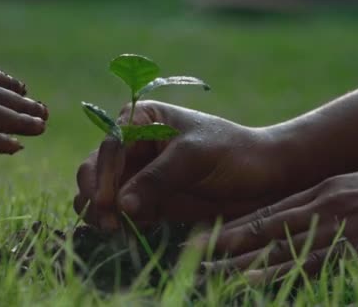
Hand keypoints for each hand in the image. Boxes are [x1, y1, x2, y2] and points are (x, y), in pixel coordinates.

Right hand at [74, 100, 290, 229]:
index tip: (106, 202)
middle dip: (96, 194)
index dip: (104, 173)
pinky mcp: (145, 201)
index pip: (111, 145)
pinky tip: (125, 236)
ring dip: (100, 212)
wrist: (262, 177)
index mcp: (141, 120)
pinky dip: (116, 225)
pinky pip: (120, 214)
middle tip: (107, 223)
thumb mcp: (194, 157)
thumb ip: (157, 178)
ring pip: (102, 193)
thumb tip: (120, 205)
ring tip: (113, 232)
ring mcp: (137, 175)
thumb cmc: (232, 153)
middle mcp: (133, 146)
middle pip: (95, 168)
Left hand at [195, 161, 357, 283]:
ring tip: (217, 274)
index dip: (233, 227)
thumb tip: (285, 224)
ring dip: (250, 264)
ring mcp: (341, 228)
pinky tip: (261, 282)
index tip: (204, 237)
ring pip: (286, 249)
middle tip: (197, 257)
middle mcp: (323, 208)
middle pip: (268, 230)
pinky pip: (317, 265)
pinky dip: (288, 275)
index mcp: (319, 193)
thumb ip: (317, 204)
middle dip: (230, 246)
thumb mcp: (350, 189)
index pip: (266, 213)